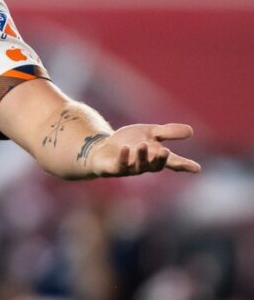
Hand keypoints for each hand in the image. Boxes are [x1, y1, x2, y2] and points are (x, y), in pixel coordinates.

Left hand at [86, 123, 200, 176]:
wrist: (103, 148)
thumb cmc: (130, 142)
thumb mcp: (149, 133)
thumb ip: (167, 132)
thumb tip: (191, 131)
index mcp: (155, 157)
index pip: (173, 163)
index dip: (184, 165)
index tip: (197, 168)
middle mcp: (145, 165)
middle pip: (155, 166)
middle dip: (160, 160)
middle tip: (166, 152)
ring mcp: (129, 168)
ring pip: (138, 166)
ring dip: (141, 156)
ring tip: (143, 145)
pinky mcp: (114, 168)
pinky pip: (119, 165)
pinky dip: (123, 157)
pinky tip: (125, 148)